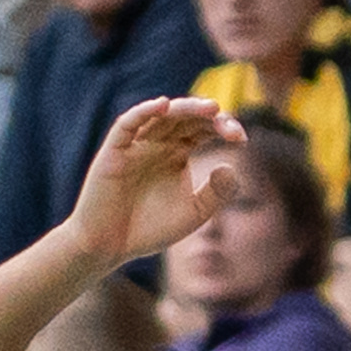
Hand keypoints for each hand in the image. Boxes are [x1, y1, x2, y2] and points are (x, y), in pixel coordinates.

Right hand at [64, 96, 248, 266]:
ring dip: (184, 109)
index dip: (224, 127)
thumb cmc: (150, 228)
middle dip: (210, 117)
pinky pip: (128, 124)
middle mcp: (158, 142)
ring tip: (208, 108)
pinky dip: (144, 111)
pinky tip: (163, 105)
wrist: (109, 245)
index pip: (203, 129)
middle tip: (229, 125)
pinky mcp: (115, 149)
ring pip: (161, 115)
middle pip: (186, 117)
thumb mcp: (193, 213)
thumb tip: (231, 167)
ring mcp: (137, 143)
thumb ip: (216, 193)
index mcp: (178, 153)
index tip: (241, 139)